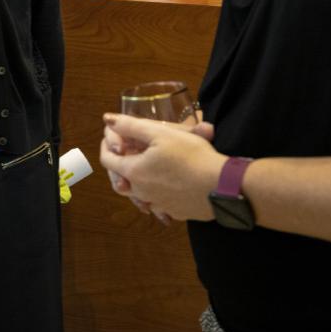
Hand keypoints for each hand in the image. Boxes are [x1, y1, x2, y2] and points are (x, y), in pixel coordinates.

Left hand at [100, 113, 224, 221]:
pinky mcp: (176, 211)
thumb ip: (131, 126)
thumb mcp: (160, 134)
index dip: (106, 146)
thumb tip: (108, 120)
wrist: (224, 186)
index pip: (107, 160)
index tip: (111, 137)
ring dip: (139, 181)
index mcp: (134, 172)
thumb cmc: (192, 157)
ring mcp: (159, 204)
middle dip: (121, 164)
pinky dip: (158, 192)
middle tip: (129, 151)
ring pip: (139, 193)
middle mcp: (142, 192)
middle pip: (120, 179)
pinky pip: (160, 203)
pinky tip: (169, 183)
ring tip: (148, 166)